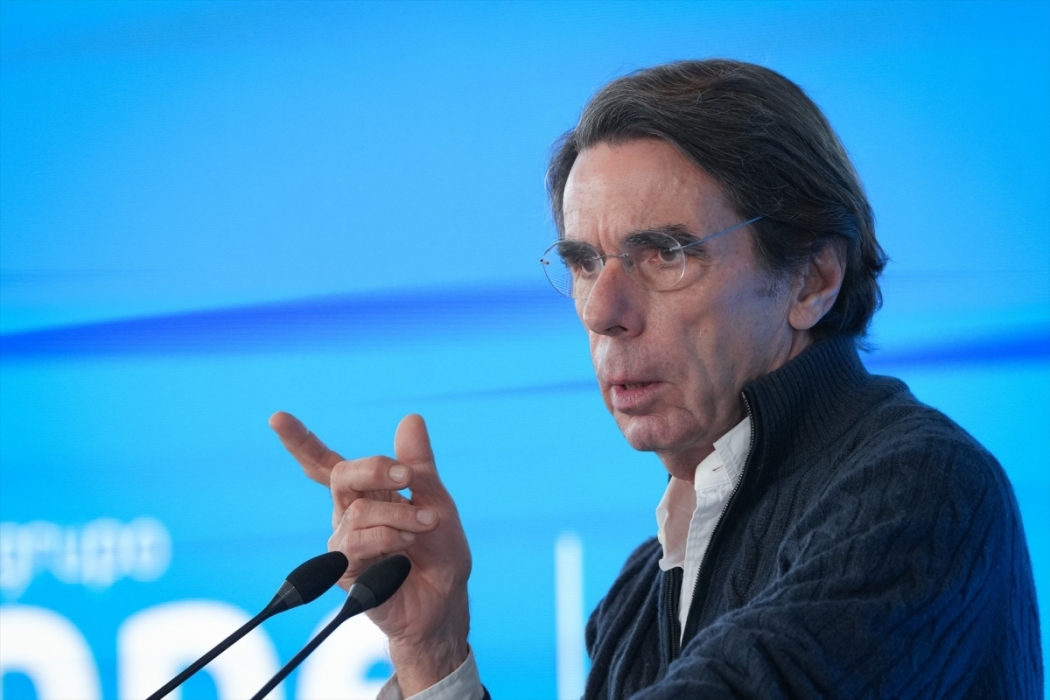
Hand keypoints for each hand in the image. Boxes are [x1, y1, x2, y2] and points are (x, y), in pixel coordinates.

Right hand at [269, 411, 471, 694]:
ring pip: (359, 513)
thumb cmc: (438, 549)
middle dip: (375, 469)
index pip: (326, 464)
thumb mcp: (435, 499)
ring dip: (400, 515)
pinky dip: (390, 538)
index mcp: (365, 493)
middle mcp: (348, 515)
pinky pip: (359, 544)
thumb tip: (411, 418)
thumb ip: (419, 464)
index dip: (301, 442)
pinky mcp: (345, 572)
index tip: (276, 417)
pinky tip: (407, 546)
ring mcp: (344, 544)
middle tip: (407, 476)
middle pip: (341, 477)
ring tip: (427, 524)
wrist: (445, 598)